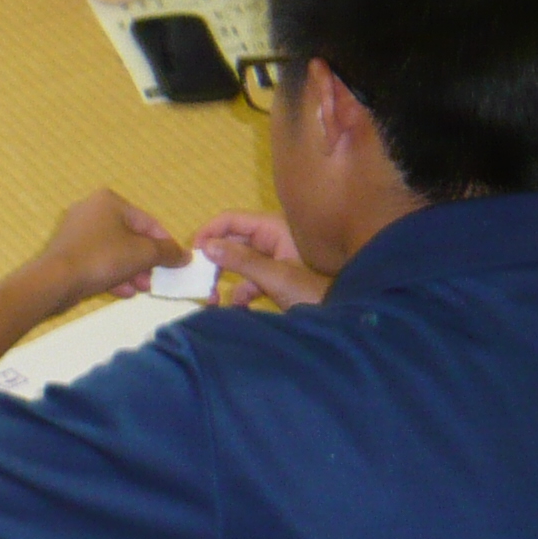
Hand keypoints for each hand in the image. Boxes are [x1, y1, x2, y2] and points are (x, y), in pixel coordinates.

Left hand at [29, 189, 182, 306]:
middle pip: (130, 237)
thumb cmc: (103, 258)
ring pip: (114, 252)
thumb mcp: (143, 253)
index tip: (177, 263)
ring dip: (131, 271)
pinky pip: (97, 262)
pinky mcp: (67, 253)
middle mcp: (91, 211)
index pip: (148, 222)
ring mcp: (76, 232)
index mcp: (109, 201)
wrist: (54, 281)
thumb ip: (167, 252)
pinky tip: (123, 293)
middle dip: (146, 261)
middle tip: (156, 280)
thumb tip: (185, 256)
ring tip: (143, 289)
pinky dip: (112, 275)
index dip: (166, 244)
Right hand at [196, 211, 327, 308]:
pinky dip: (242, 293)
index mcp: (274, 228)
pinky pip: (251, 279)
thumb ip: (241, 260)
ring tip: (213, 300)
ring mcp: (276, 258)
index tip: (191, 254)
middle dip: (214, 261)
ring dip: (226, 281)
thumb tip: (205, 247)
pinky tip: (238, 309)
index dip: (209, 232)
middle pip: (233, 241)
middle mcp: (273, 238)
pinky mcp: (278, 278)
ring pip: (240, 263)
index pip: (231, 219)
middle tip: (198, 281)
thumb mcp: (276, 277)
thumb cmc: (315, 291)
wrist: (346, 318)